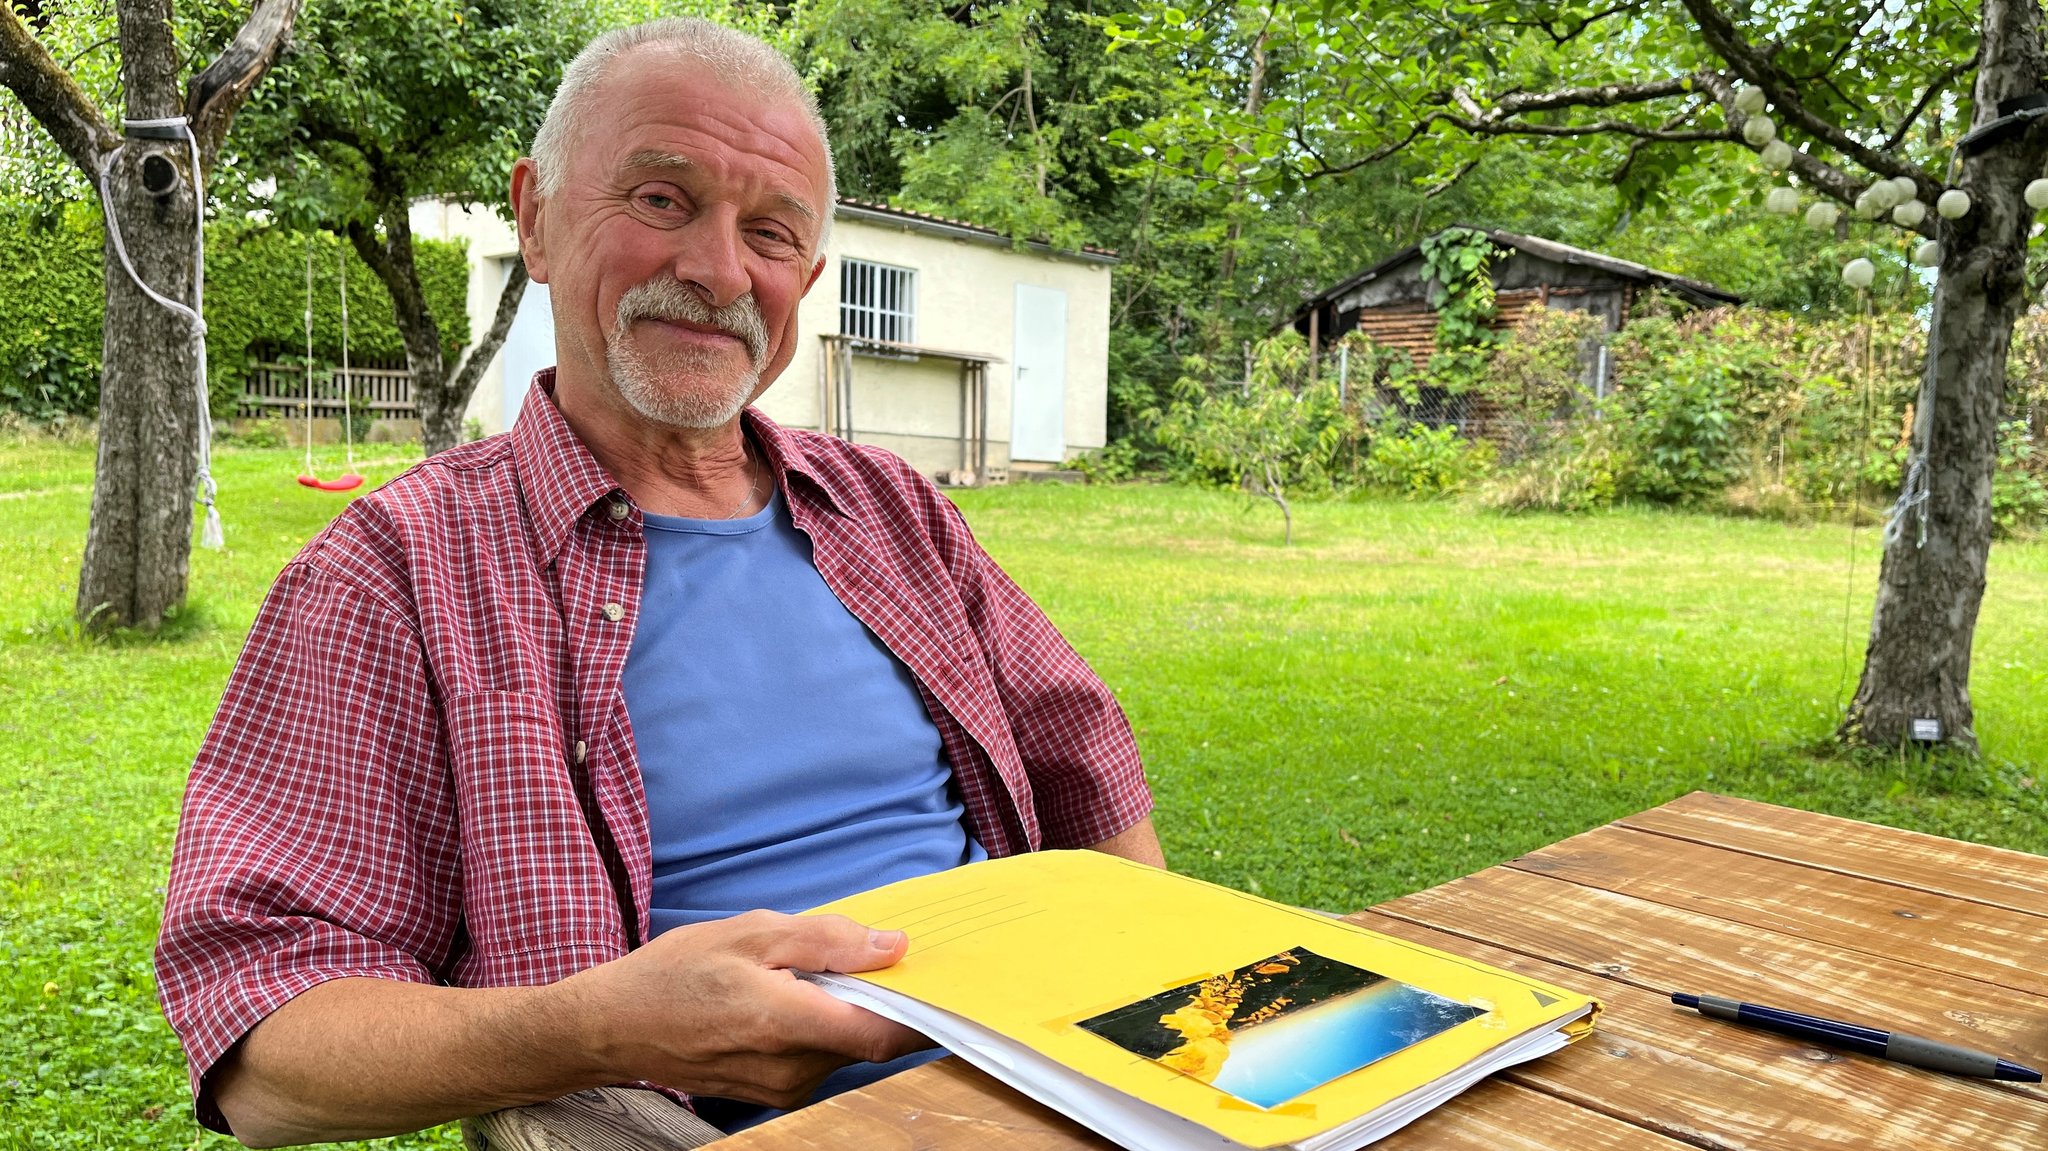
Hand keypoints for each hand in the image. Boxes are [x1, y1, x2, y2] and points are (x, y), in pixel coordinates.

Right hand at [561, 910, 928, 1107]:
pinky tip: (798, 997)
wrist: (613, 1026)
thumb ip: (827, 941)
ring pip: (844, 1049)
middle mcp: (789, 1069)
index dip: (923, 1013)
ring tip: (818, 972)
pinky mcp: (772, 1094)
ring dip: (848, 1012)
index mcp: (785, 1024)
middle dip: (881, 999)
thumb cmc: (675, 973)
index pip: (881, 1033)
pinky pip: (820, 1059)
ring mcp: (781, 1089)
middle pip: (866, 1038)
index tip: (948, 986)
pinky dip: (824, 1027)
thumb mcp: (751, 932)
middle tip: (881, 956)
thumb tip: (892, 946)